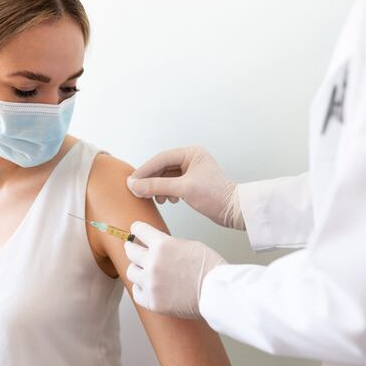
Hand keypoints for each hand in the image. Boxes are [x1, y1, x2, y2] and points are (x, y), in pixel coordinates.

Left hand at [124, 221, 226, 318]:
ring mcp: (151, 283)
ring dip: (137, 269)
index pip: (139, 230)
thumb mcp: (189, 245)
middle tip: (133, 249)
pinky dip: (141, 288)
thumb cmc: (210, 268)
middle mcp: (152, 263)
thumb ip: (168, 245)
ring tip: (143, 270)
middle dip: (133, 248)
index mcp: (162, 245)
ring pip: (131, 272)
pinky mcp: (152, 302)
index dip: (137, 229)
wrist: (217, 293)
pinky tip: (147, 287)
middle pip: (130, 251)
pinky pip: (136, 292)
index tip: (135, 230)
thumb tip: (157, 246)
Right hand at [126, 146, 243, 229]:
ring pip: (166, 177)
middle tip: (137, 191)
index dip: (145, 170)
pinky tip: (167, 200)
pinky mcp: (192, 183)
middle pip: (162, 167)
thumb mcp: (183, 189)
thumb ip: (156, 186)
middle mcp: (191, 159)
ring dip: (157, 187)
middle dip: (150, 181)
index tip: (132, 181)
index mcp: (191, 153)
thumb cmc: (215, 196)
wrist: (234, 211)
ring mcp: (191, 171)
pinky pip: (172, 184)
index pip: (161, 159)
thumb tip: (134, 184)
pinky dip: (165, 192)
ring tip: (155, 198)